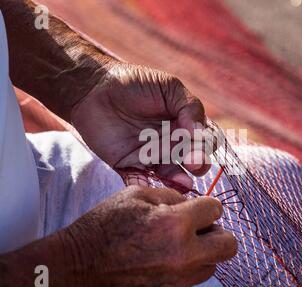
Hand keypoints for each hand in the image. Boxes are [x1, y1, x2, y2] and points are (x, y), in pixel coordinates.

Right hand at [58, 186, 237, 286]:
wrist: (75, 270)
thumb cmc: (101, 229)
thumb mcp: (133, 196)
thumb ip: (171, 196)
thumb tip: (192, 204)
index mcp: (174, 225)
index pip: (216, 209)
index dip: (206, 206)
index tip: (198, 210)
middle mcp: (183, 257)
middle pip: (228, 245)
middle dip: (217, 232)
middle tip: (198, 229)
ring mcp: (178, 283)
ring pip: (210, 266)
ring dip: (200, 253)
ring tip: (173, 247)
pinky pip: (190, 282)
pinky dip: (183, 271)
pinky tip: (159, 264)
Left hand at [71, 63, 209, 189]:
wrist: (94, 88)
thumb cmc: (134, 83)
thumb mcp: (168, 87)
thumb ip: (189, 106)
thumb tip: (199, 132)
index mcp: (184, 125)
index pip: (205, 140)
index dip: (207, 143)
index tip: (200, 140)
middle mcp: (172, 143)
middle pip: (193, 161)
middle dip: (198, 164)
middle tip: (193, 162)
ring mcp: (152, 157)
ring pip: (171, 176)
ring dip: (179, 182)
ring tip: (184, 184)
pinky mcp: (130, 166)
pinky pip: (140, 181)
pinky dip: (145, 187)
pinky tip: (150, 187)